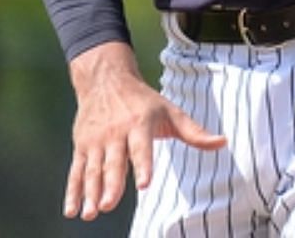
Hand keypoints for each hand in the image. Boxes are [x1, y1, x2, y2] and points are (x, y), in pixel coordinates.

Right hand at [65, 43, 224, 220]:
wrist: (105, 81)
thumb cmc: (144, 101)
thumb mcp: (170, 111)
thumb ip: (194, 132)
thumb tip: (223, 143)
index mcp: (139, 124)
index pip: (141, 147)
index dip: (143, 165)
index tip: (144, 184)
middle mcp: (115, 133)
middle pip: (113, 162)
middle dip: (111, 185)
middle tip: (109, 206)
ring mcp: (96, 141)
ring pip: (92, 170)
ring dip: (90, 193)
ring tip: (90, 214)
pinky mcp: (82, 147)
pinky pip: (77, 172)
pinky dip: (72, 191)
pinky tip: (72, 210)